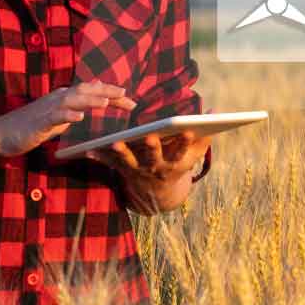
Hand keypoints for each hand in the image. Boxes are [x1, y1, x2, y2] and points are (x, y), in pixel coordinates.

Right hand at [0, 80, 136, 157]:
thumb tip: (95, 93)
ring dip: (90, 100)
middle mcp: (58, 98)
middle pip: (86, 91)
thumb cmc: (30, 125)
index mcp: (64, 97)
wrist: (0, 133)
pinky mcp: (38, 122)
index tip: (132, 101)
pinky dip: (67, 115)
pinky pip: (54, 117)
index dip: (112, 94)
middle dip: (107, 93)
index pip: (92, 92)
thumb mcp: (57, 115)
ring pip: (72, 101)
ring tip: (107, 103)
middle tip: (127, 97)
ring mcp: (47, 109)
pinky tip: (79, 117)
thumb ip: (76, 105)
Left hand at [85, 127, 211, 215]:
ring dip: (121, 152)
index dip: (186, 141)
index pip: (183, 151)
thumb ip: (205, 134)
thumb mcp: (193, 154)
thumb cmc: (177, 165)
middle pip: (154, 157)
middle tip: (150, 136)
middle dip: (153, 147)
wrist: (158, 195)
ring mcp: (138, 170)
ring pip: (129, 161)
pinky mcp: (122, 170)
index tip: (188, 129)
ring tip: (115, 141)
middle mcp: (156, 168)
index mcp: (175, 163)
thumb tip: (216, 110)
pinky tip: (88, 149)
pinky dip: (99, 157)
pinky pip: (109, 163)